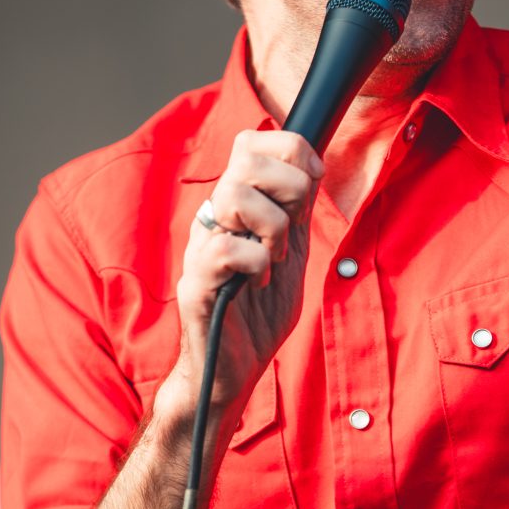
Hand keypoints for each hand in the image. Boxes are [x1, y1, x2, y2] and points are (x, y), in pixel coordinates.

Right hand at [161, 130, 323, 426]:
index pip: (251, 141)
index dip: (290, 150)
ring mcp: (201, 246)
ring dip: (273, 227)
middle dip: (289, 188)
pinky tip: (258, 284)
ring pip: (234, 195)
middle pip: (244, 157)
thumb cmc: (259, 313)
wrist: (235, 368)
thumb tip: (313, 165)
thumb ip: (297, 210)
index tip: (313, 182)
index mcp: (236, 205)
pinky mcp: (195, 280)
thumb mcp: (291, 251)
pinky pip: (227, 248)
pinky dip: (257, 264)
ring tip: (275, 258)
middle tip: (293, 229)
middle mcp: (214, 217)